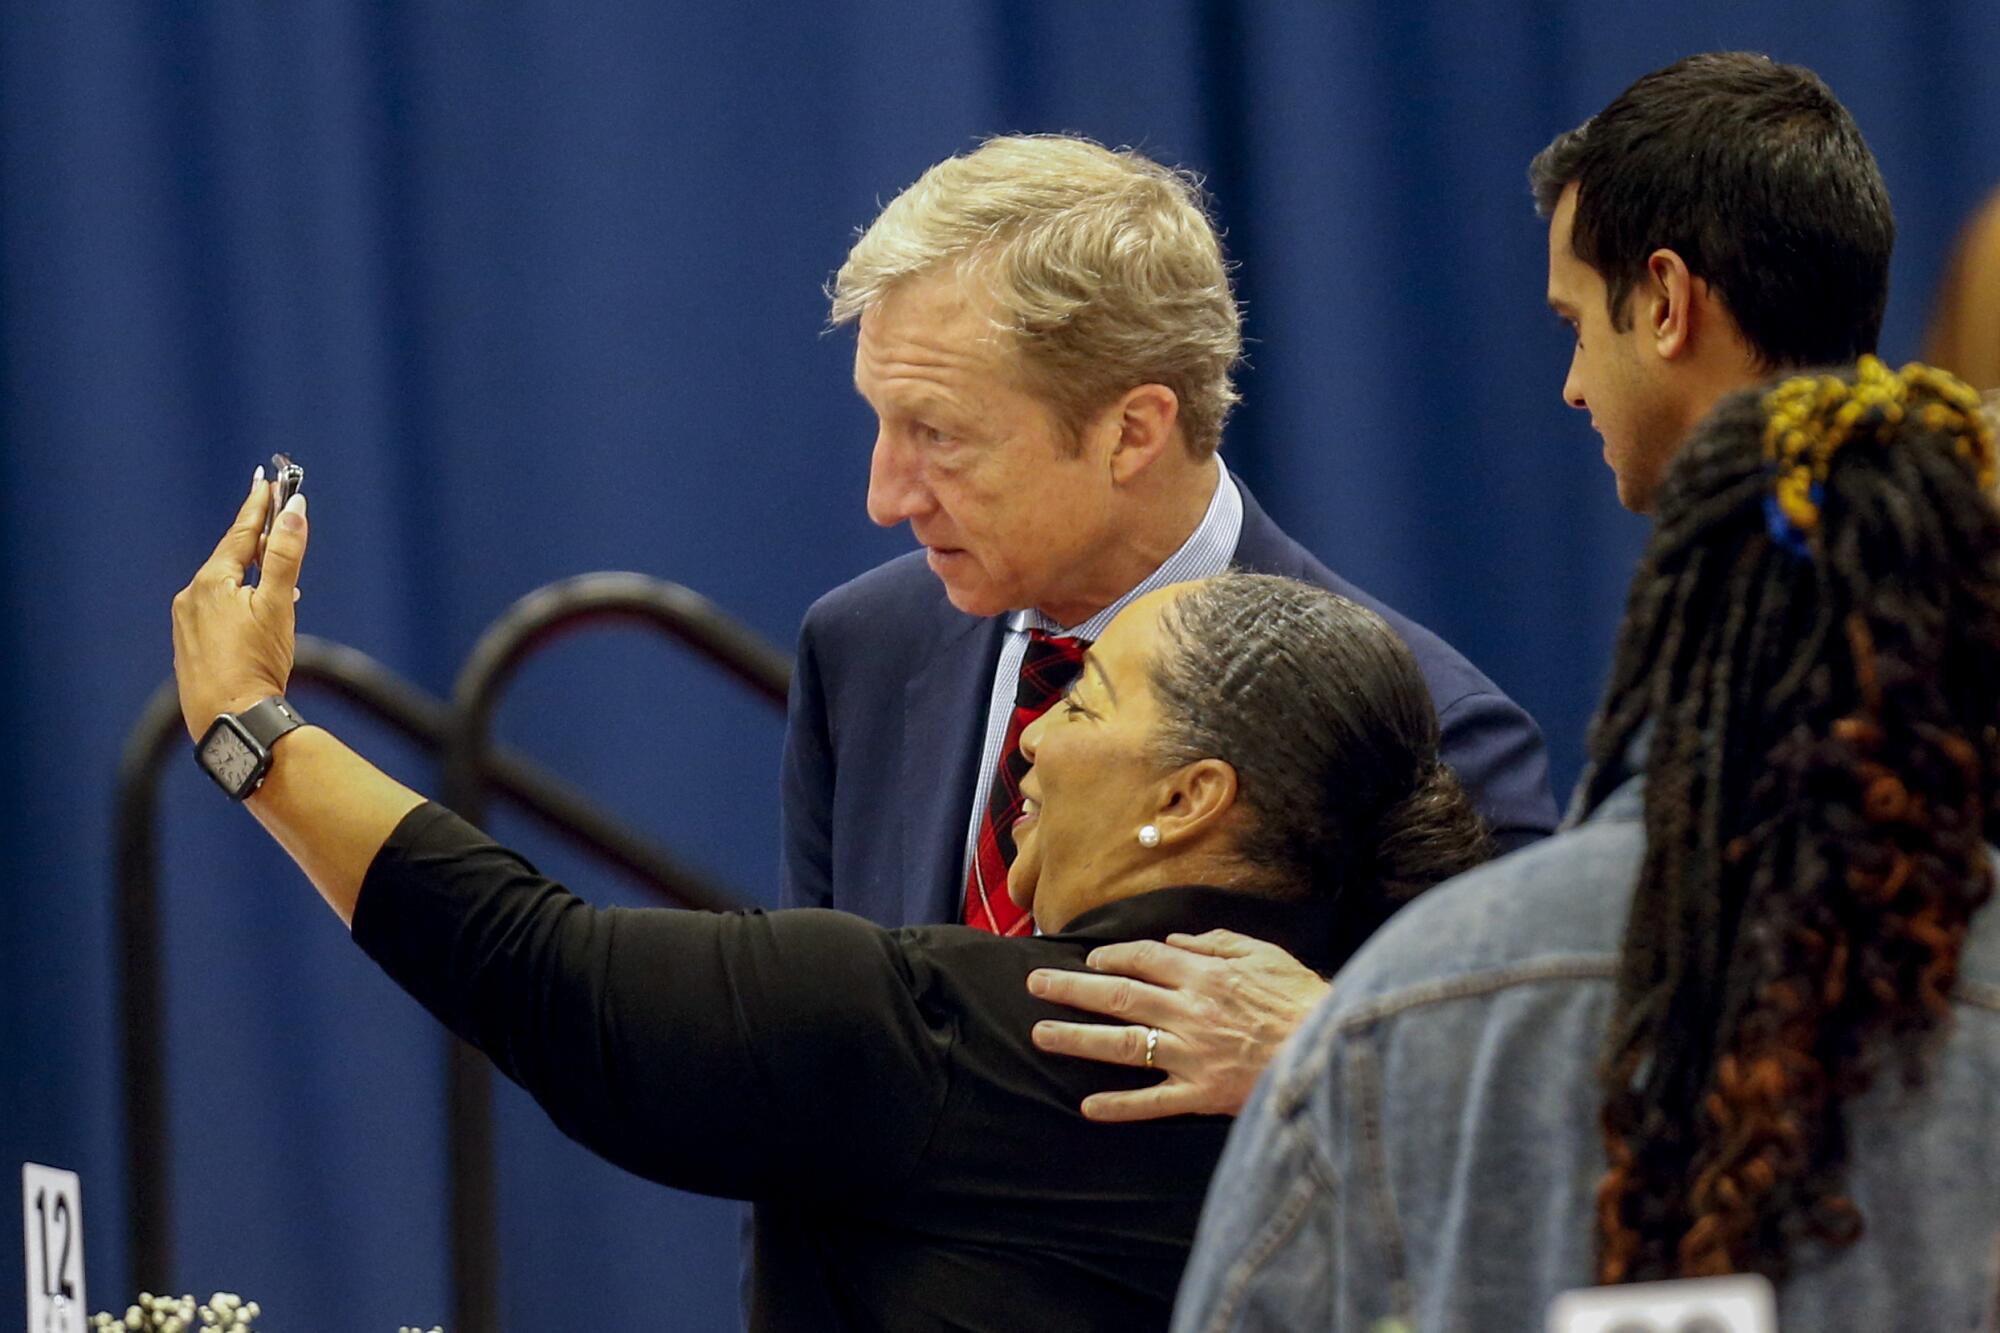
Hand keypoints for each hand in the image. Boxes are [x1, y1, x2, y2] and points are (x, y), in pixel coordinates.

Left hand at [171, 471, 308, 740]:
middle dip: (254, 541)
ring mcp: (186, 624)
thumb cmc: (257, 664)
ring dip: (249, 576)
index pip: (240, 533)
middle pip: (230, 558)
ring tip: (274, 573)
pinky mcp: (189, 648)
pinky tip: (252, 616)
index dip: (257, 507)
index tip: (266, 482)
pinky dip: (236, 602)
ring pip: (222, 587)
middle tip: (271, 517)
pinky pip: (214, 611)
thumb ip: (286, 556)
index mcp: (211, 581)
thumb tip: (295, 511)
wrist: (231, 722)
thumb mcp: (279, 605)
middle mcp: (192, 597)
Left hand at [1026, 929, 1329, 1120]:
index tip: (1089, 960)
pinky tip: (1087, 1107)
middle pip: (1117, 996)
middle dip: (1071, 989)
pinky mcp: (1201, 1094)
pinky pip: (1152, 1102)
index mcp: (1203, 974)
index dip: (1110, 957)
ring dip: (1077, 1038)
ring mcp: (1190, 1055)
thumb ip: (1216, 943)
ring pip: (1122, 1045)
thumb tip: (1175, 939)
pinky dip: (1119, 1105)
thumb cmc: (1302, 998)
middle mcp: (1187, 1011)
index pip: (1142, 959)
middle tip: (1034, 984)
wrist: (1332, 1048)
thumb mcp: (1264, 953)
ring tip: (1041, 1035)